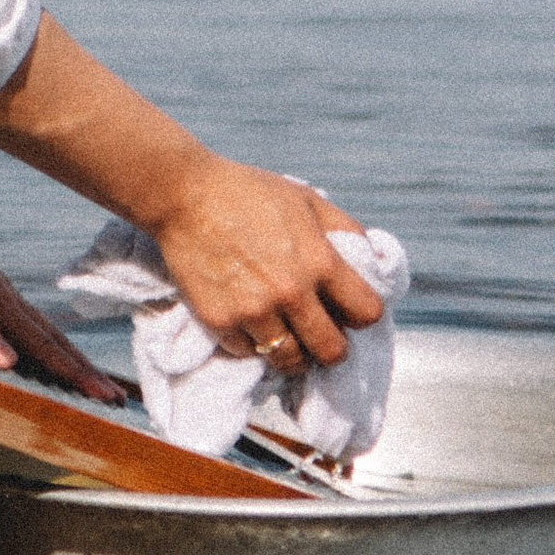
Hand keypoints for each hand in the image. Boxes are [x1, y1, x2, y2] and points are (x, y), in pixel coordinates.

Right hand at [152, 162, 383, 372]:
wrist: (182, 195)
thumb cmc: (247, 192)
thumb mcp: (305, 199)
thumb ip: (344, 228)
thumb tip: (371, 259)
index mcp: (319, 261)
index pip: (368, 313)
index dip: (362, 314)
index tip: (349, 311)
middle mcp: (290, 292)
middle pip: (333, 352)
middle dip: (332, 347)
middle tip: (319, 334)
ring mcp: (253, 311)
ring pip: (290, 361)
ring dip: (293, 353)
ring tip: (286, 337)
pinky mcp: (220, 321)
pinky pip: (248, 354)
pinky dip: (252, 343)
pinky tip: (248, 321)